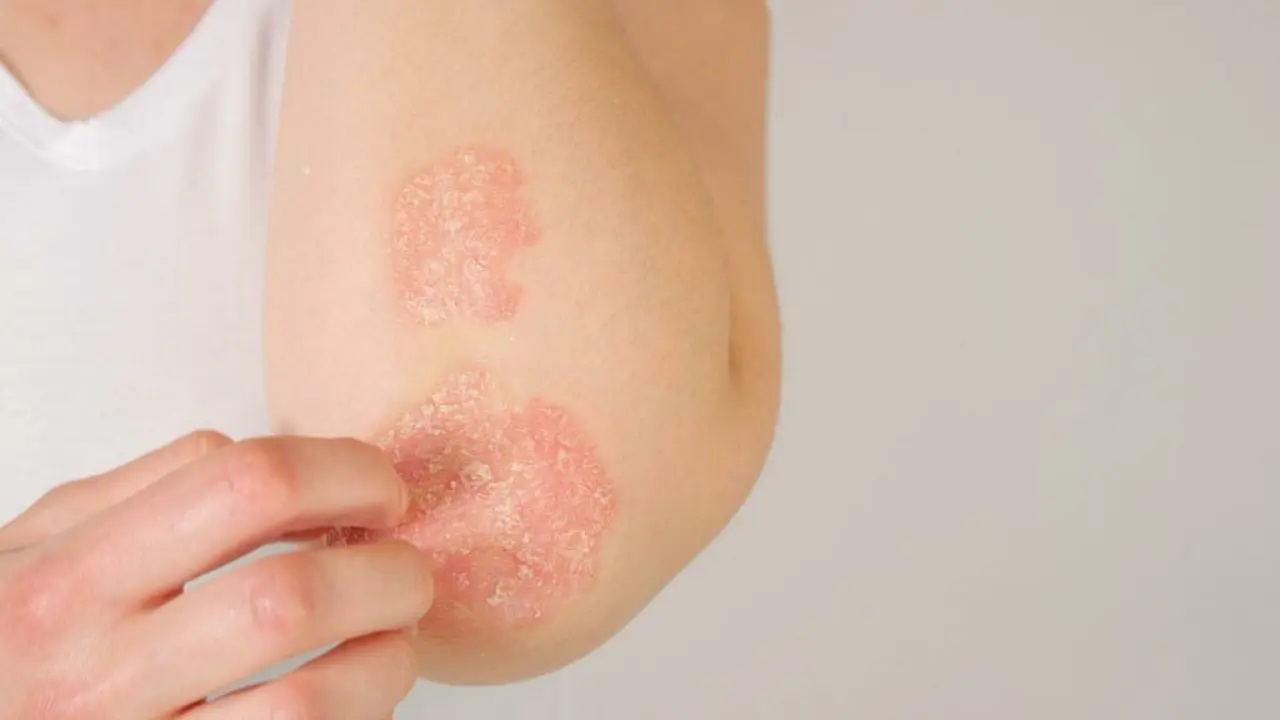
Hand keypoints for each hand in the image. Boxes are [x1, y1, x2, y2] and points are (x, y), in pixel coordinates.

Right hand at [0, 432, 432, 718]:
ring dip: (386, 663)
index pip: (247, 486)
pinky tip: (354, 697)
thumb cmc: (4, 641)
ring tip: (392, 641)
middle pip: (293, 598)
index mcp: (73, 577)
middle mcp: (98, 668)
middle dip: (388, 575)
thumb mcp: (33, 546)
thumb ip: (142, 490)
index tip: (381, 492)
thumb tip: (270, 459)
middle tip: (406, 571)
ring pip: (311, 703)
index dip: (347, 476)